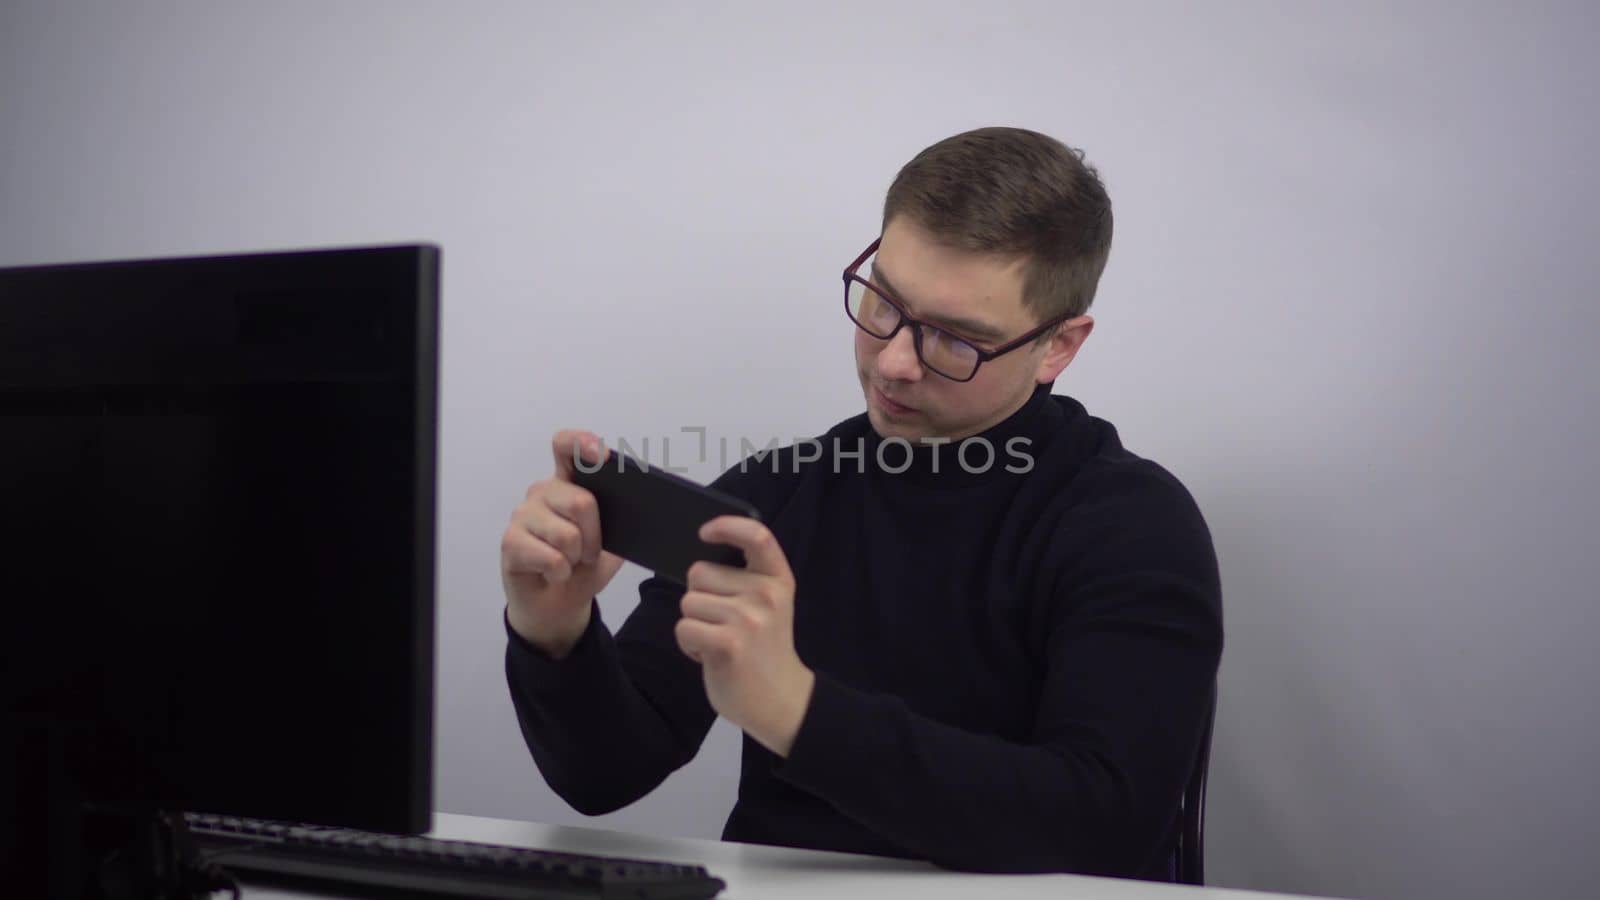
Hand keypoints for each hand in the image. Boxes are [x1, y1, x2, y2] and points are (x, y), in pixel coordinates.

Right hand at [501, 429, 625, 657]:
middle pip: (581, 501)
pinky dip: (560, 573)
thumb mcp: (614, 544)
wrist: (558, 604)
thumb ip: (623, 521)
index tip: (602, 456)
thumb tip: (645, 508)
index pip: (566, 446)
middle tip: (587, 552)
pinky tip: (553, 574)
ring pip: (567, 534)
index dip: (581, 443)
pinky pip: (551, 558)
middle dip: (595, 536)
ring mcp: (523, 514)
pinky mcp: (510, 541)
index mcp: (568, 482)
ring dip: (576, 558)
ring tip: (568, 563)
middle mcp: (543, 491)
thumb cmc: (583, 567)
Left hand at [675, 516, 814, 756]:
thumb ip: (745, 580)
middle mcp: (766, 594)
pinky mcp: (728, 644)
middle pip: (699, 572)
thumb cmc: (765, 650)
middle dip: (700, 596)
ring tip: (720, 641)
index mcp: (778, 580)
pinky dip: (689, 644)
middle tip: (724, 624)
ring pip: (688, 601)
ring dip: (694, 624)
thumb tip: (700, 562)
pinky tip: (712, 655)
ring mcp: (748, 619)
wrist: (782, 701)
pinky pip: (684, 627)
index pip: (757, 536)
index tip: (705, 532)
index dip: (728, 526)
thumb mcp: (769, 606)